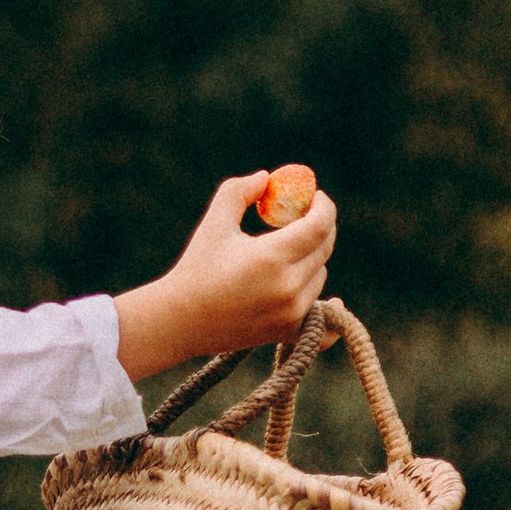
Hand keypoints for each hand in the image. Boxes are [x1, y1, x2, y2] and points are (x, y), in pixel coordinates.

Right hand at [114, 173, 337, 383]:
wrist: (179, 321)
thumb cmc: (196, 268)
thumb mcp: (213, 223)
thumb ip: (239, 191)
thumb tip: (267, 178)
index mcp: (271, 256)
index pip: (320, 224)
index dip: (323, 206)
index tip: (315, 197)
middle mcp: (287, 286)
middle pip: (324, 247)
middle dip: (319, 227)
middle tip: (303, 218)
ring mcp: (291, 312)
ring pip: (319, 274)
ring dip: (309, 260)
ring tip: (282, 257)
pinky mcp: (287, 331)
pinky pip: (321, 316)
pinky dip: (325, 306)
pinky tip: (331, 301)